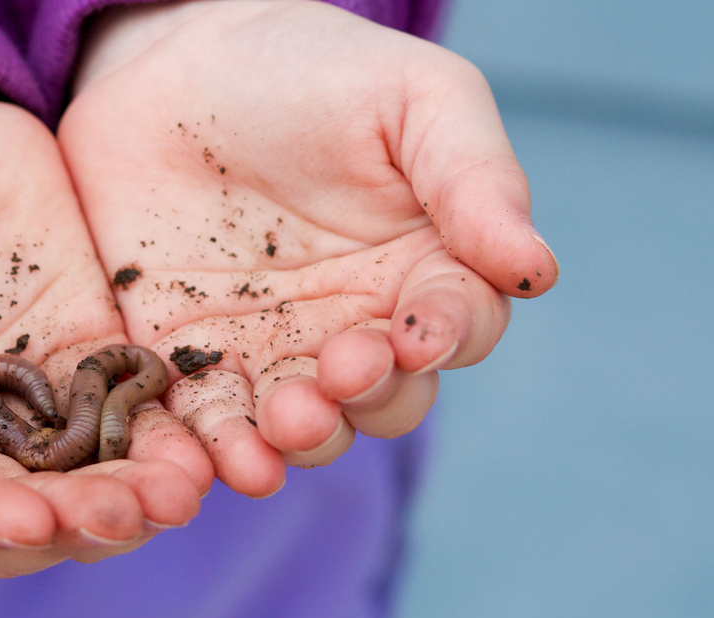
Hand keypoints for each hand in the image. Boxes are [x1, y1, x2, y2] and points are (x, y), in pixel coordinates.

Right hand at [0, 61, 209, 576]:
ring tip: (180, 490)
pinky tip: (201, 449)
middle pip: (22, 521)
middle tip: (131, 511)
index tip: (31, 518)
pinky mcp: (91, 378)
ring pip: (87, 488)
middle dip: (77, 523)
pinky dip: (167, 444)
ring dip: (134, 500)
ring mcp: (32, 422)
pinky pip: (134, 427)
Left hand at [59, 0, 558, 496]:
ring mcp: (270, 351)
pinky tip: (224, 457)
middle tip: (343, 375)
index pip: (457, 325)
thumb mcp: (411, 98)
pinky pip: (211, 422)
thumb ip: (474, 177)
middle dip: (372, 397)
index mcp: (419, 269)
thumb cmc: (311, 72)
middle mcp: (352, 326)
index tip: (422, 332)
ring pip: (304, 426)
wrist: (177, 64)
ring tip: (288, 423)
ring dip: (303, 437)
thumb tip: (536, 269)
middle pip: (385, 396)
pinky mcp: (190, 361)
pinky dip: (220, 450)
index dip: (447, 335)